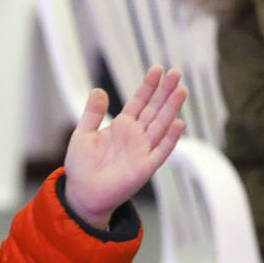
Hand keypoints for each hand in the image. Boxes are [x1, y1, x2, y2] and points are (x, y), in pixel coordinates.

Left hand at [62, 65, 186, 228]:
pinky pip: (161, 151)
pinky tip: (178, 123)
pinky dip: (170, 139)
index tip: (158, 69)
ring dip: (171, 109)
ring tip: (181, 90)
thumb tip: (98, 90)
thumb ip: (92, 113)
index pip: (139, 101)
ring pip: (161, 126)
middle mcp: (136, 135)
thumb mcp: (83, 134)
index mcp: (122, 126)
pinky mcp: (145, 167)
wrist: (82, 193)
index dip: (148, 86)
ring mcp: (142, 150)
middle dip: (165, 92)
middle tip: (177, 73)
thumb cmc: (82, 166)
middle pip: (154, 109)